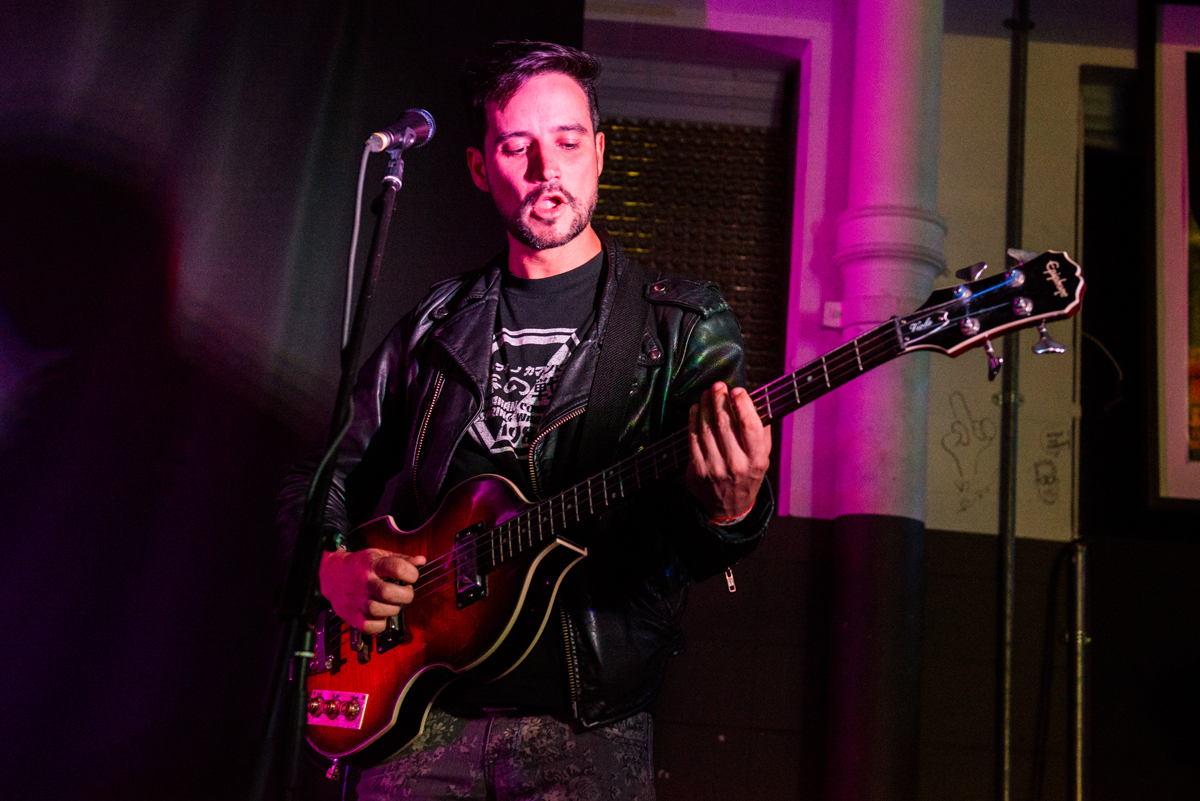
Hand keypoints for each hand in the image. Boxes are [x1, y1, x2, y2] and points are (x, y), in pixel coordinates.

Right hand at [319, 547, 426, 634]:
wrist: (330, 574)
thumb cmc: (359, 565)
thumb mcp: (380, 555)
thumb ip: (402, 559)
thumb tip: (421, 561)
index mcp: (372, 564)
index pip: (397, 568)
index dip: (411, 574)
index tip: (411, 577)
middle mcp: (364, 582)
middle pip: (389, 593)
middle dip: (405, 595)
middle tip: (405, 592)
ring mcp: (356, 600)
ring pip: (380, 611)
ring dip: (393, 609)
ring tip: (392, 603)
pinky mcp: (351, 615)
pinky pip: (370, 627)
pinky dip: (380, 624)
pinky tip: (381, 614)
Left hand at [686, 382, 771, 520]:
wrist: (730, 506)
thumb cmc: (748, 474)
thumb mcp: (763, 457)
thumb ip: (762, 431)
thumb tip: (755, 401)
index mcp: (757, 459)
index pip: (750, 426)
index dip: (743, 404)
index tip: (738, 390)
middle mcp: (737, 464)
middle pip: (725, 424)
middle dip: (720, 400)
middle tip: (718, 386)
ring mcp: (715, 468)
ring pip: (707, 428)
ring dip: (705, 406)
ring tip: (706, 394)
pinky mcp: (698, 469)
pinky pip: (693, 438)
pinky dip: (693, 420)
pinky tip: (696, 409)